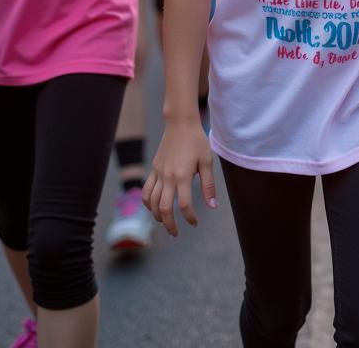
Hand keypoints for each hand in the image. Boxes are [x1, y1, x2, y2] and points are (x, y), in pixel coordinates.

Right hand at [143, 120, 217, 236]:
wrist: (180, 124)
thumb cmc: (197, 141)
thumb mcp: (207, 162)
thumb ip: (208, 185)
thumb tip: (212, 206)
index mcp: (183, 176)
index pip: (184, 205)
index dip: (190, 218)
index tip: (195, 223)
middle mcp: (168, 177)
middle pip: (164, 208)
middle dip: (169, 224)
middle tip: (175, 233)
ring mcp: (158, 173)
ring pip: (152, 201)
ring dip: (157, 216)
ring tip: (165, 223)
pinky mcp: (154, 169)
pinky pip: (146, 190)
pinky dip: (148, 202)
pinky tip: (154, 207)